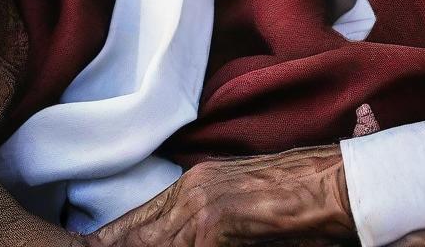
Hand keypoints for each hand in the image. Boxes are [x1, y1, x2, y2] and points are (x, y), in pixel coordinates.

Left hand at [87, 144, 353, 246]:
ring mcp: (202, 207)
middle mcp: (192, 190)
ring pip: (150, 243)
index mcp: (196, 183)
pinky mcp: (216, 226)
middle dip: (114, 246)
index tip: (88, 246)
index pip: (136, 220)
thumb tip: (187, 234)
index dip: (110, 240)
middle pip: (133, 234)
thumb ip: (208, 221)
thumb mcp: (240, 201)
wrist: (335, 185)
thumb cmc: (298, 196)